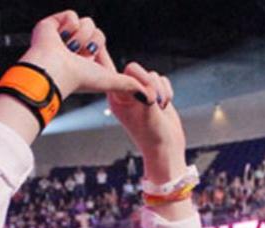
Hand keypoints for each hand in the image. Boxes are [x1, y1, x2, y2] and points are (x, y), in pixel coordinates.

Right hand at [18, 11, 148, 101]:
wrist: (56, 71)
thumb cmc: (78, 80)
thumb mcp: (109, 81)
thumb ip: (129, 85)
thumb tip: (149, 97)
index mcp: (84, 56)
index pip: (99, 39)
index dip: (97, 46)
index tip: (87, 58)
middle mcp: (72, 46)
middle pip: (95, 29)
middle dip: (90, 42)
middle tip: (78, 55)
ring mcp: (61, 35)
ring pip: (85, 22)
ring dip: (80, 37)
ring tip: (68, 50)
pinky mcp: (51, 25)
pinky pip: (71, 15)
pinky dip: (68, 27)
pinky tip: (60, 39)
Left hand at [102, 61, 185, 183]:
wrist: (166, 149)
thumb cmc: (152, 136)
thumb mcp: (146, 113)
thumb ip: (146, 93)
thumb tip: (148, 83)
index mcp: (116, 98)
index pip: (107, 72)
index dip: (102, 57)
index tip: (96, 42)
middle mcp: (127, 93)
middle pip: (134, 68)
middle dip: (147, 81)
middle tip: (153, 101)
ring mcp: (141, 93)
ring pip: (152, 74)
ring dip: (160, 90)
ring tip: (160, 108)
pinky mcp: (155, 94)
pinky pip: (163, 80)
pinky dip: (167, 92)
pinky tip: (165, 106)